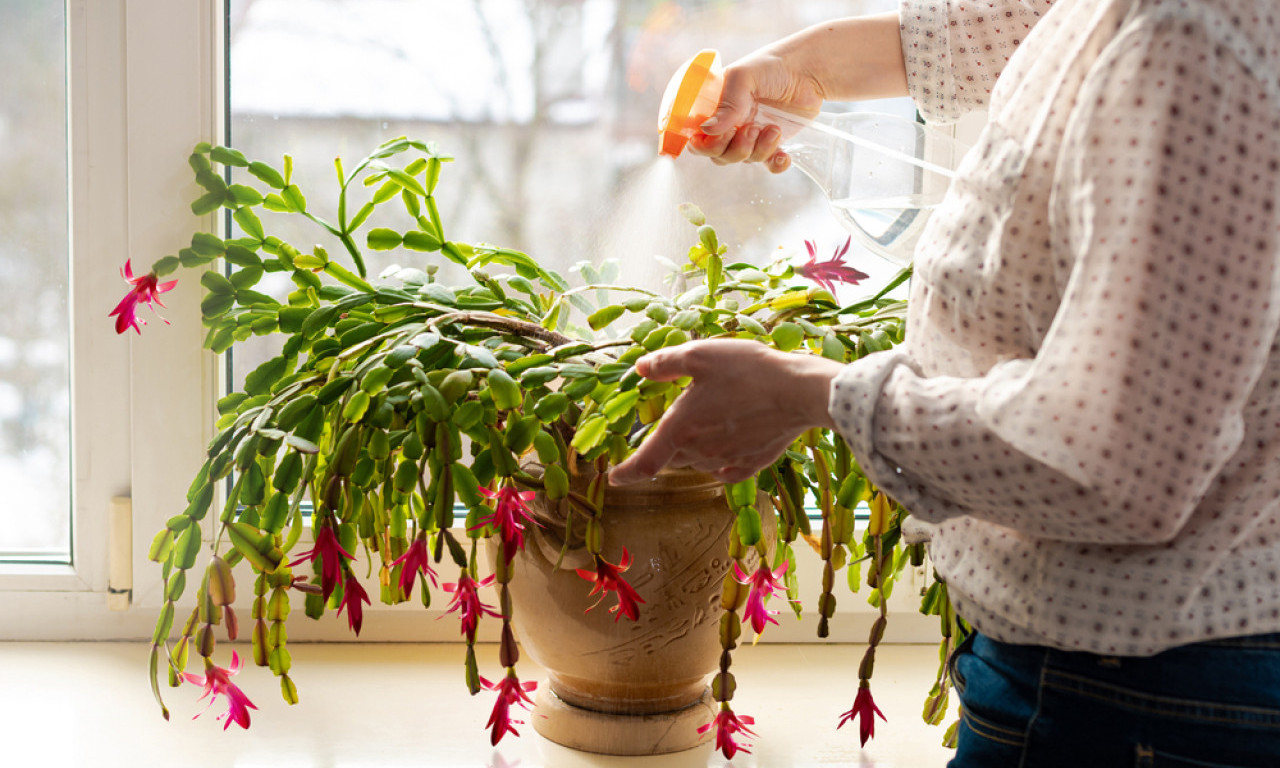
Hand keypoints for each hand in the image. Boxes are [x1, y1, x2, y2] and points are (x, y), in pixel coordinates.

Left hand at [609, 339, 843, 485]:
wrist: (799, 392)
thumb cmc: (749, 370)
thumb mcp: (701, 354)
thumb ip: (666, 363)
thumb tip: (640, 368)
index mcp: (681, 428)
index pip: (644, 462)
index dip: (625, 473)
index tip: (613, 478)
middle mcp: (700, 451)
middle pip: (671, 459)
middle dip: (666, 447)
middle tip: (676, 423)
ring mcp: (727, 460)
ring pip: (698, 463)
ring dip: (694, 450)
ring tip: (709, 421)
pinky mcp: (752, 464)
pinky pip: (726, 470)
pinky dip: (719, 461)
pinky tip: (727, 446)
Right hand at [684, 14, 907, 172]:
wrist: (809, 71)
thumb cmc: (772, 67)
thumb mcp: (744, 77)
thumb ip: (728, 103)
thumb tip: (708, 131)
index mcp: (715, 109)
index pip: (697, 137)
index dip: (702, 145)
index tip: (716, 138)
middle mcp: (730, 125)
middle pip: (719, 156)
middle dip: (735, 148)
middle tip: (751, 129)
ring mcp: (752, 136)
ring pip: (744, 160)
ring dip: (759, 150)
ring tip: (774, 128)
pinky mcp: (773, 144)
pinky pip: (769, 165)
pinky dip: (776, 164)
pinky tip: (784, 154)